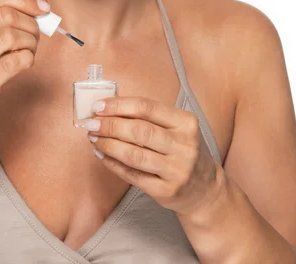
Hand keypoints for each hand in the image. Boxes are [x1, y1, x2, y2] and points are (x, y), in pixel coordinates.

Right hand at [0, 0, 48, 140]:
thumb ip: (12, 18)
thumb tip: (42, 0)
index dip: (24, 0)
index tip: (43, 9)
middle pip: (7, 16)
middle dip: (31, 24)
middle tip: (35, 38)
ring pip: (11, 36)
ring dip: (30, 42)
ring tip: (28, 52)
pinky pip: (16, 61)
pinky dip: (29, 59)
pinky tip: (25, 64)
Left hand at [85, 96, 224, 216]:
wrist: (204, 189)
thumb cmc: (184, 151)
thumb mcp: (178, 129)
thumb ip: (151, 118)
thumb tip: (111, 109)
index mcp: (187, 123)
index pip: (148, 108)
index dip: (120, 106)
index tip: (99, 106)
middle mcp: (184, 145)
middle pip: (139, 131)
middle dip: (110, 125)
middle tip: (91, 122)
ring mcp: (176, 170)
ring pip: (134, 154)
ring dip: (108, 144)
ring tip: (93, 137)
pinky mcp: (166, 191)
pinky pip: (133, 175)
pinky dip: (113, 164)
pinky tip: (102, 155)